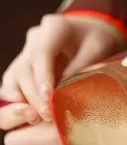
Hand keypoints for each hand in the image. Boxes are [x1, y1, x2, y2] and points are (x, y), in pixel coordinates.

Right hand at [1, 13, 121, 118]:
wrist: (90, 35)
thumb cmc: (96, 40)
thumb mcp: (96, 50)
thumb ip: (79, 69)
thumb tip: (62, 95)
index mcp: (54, 27)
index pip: (42, 52)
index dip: (43, 76)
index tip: (48, 98)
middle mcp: (35, 38)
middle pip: (25, 68)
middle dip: (34, 95)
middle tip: (49, 115)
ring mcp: (26, 52)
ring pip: (14, 78)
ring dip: (24, 101)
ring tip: (39, 117)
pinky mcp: (21, 67)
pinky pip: (11, 85)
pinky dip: (17, 101)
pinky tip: (30, 114)